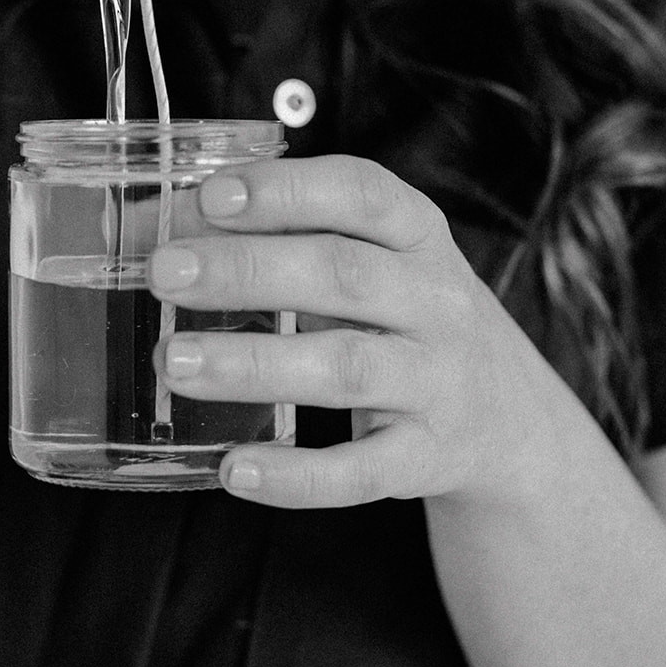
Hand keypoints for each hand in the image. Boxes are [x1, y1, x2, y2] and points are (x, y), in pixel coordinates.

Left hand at [147, 154, 555, 508]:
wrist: (511, 417)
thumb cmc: (405, 314)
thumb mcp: (371, 259)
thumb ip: (284, 235)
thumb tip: (154, 224)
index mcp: (417, 233)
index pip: (360, 194)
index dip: (286, 191)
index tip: (210, 196)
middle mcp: (437, 300)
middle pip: (342, 275)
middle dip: (246, 270)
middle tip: (163, 274)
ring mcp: (439, 382)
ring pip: (345, 369)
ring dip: (253, 363)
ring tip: (172, 361)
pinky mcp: (429, 458)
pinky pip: (361, 471)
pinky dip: (297, 475)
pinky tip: (233, 468)